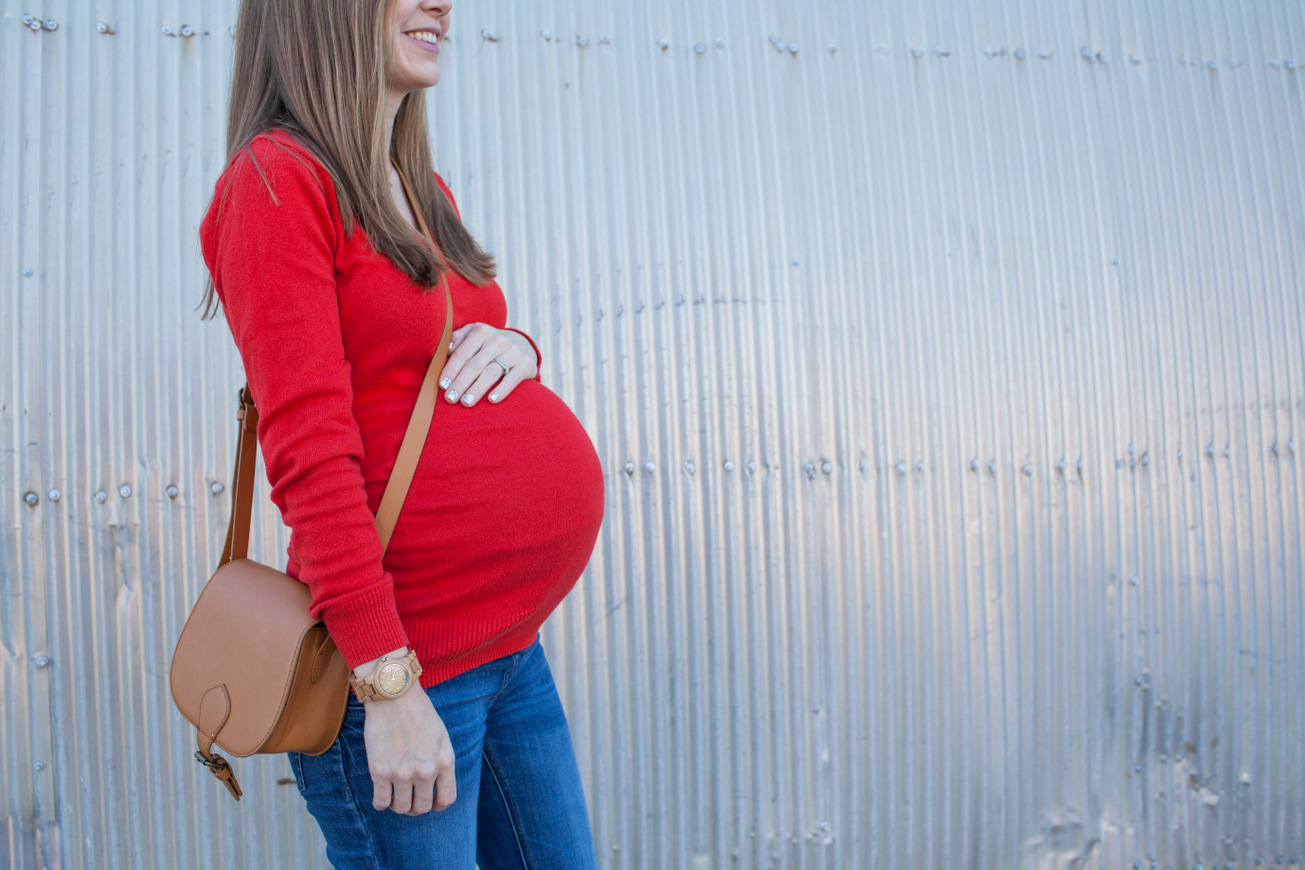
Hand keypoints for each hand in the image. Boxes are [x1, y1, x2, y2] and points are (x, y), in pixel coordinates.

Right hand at [360, 681, 456, 814]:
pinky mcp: (380, 772)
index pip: (447, 799)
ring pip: (401, 809)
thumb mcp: (441, 736)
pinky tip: (381, 793)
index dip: (437, 805)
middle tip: (408, 798)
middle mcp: (426, 771)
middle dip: (416, 807)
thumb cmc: (418, 712)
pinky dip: (381, 803)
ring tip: (395, 795)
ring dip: (398, 805)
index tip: (429, 801)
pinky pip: (381, 803)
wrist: (394, 695)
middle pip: (422, 808)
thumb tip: (435, 785)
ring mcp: (403, 773)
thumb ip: (441, 762)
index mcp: (445, 761)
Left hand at [438, 325, 538, 406]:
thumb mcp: (473, 334)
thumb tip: (446, 350)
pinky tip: (491, 400)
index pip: (462, 353)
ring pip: (491, 372)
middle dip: (461, 383)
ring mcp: (513, 352)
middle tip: (450, 399)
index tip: (442, 385)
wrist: (522, 344)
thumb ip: (457, 338)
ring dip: (477, 389)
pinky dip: (502, 390)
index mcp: (481, 331)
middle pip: (475, 365)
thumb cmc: (488, 344)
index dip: (451, 370)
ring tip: (466, 402)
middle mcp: (498, 340)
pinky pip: (513, 379)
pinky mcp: (526, 365)